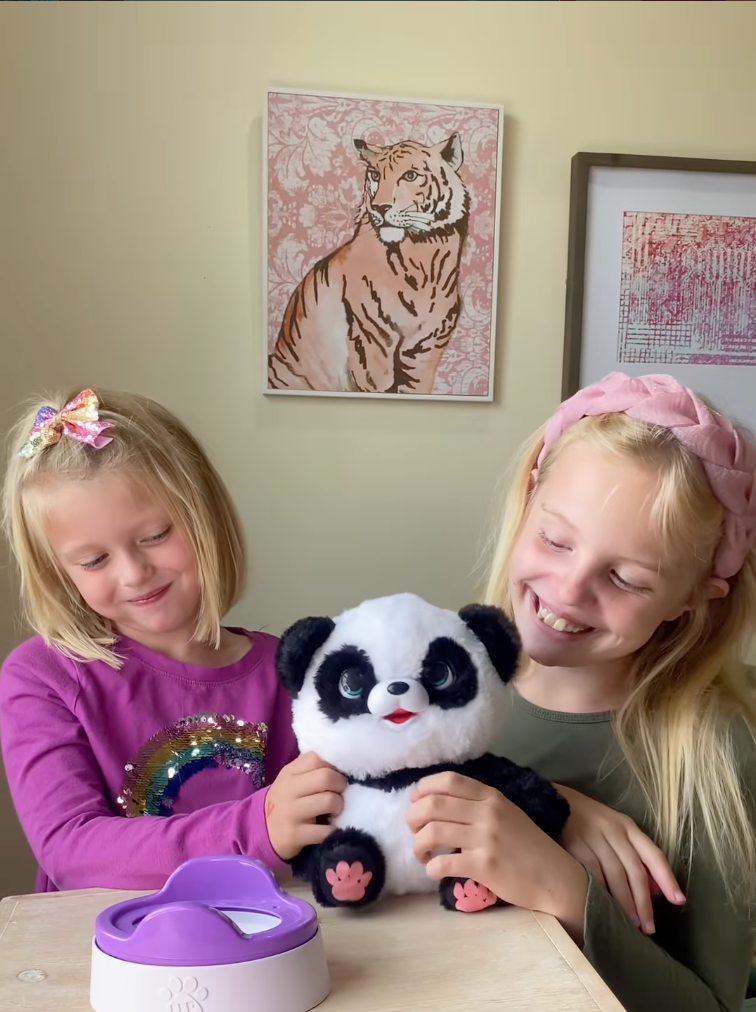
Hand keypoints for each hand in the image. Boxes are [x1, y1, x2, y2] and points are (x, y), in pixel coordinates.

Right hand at [265, 752, 345, 861]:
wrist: (264, 831)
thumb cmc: (286, 801)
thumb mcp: (291, 779)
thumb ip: (310, 767)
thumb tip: (338, 760)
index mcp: (289, 773)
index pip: (316, 758)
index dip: (332, 765)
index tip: (335, 775)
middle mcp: (288, 790)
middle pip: (326, 778)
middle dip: (340, 785)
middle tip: (339, 793)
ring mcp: (290, 813)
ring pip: (329, 801)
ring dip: (339, 806)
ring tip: (334, 811)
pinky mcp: (295, 835)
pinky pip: (325, 830)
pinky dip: (333, 830)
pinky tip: (329, 828)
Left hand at [407, 772, 587, 940]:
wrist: (554, 878)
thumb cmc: (528, 846)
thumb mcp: (507, 813)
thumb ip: (479, 805)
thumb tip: (438, 802)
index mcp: (492, 796)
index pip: (449, 780)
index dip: (425, 787)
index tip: (415, 799)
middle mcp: (487, 813)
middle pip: (434, 804)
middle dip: (413, 815)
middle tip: (412, 829)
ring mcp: (485, 839)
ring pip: (433, 831)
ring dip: (418, 843)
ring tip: (422, 853)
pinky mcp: (484, 866)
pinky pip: (443, 863)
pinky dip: (431, 868)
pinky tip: (434, 871)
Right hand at [556, 784, 684, 934]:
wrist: (551, 801)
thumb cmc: (588, 821)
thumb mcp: (615, 831)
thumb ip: (634, 857)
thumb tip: (656, 891)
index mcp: (627, 826)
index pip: (653, 855)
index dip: (667, 879)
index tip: (679, 901)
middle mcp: (613, 830)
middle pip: (634, 869)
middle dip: (644, 901)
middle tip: (649, 927)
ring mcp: (593, 837)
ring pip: (614, 874)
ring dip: (624, 902)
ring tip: (631, 924)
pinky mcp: (574, 844)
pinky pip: (591, 873)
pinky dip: (600, 892)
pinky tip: (604, 907)